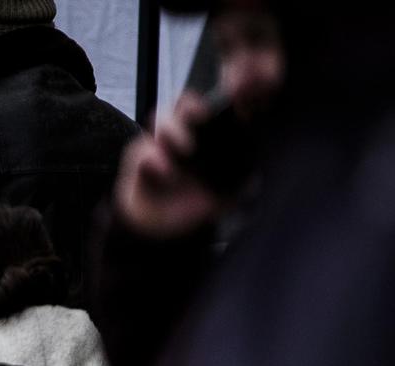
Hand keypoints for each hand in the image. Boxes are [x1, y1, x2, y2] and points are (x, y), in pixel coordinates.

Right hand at [115, 92, 226, 239]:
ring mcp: (159, 147)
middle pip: (183, 105)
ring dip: (172, 129)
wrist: (160, 232)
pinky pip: (140, 149)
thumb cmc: (193, 209)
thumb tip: (256, 179)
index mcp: (204, 141)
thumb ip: (240, 187)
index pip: (211, 110)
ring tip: (183, 150)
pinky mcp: (139, 161)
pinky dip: (151, 157)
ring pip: (161, 119)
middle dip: (191, 108)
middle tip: (199, 117)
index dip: (217, 103)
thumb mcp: (224, 199)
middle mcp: (181, 137)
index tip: (223, 111)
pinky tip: (164, 171)